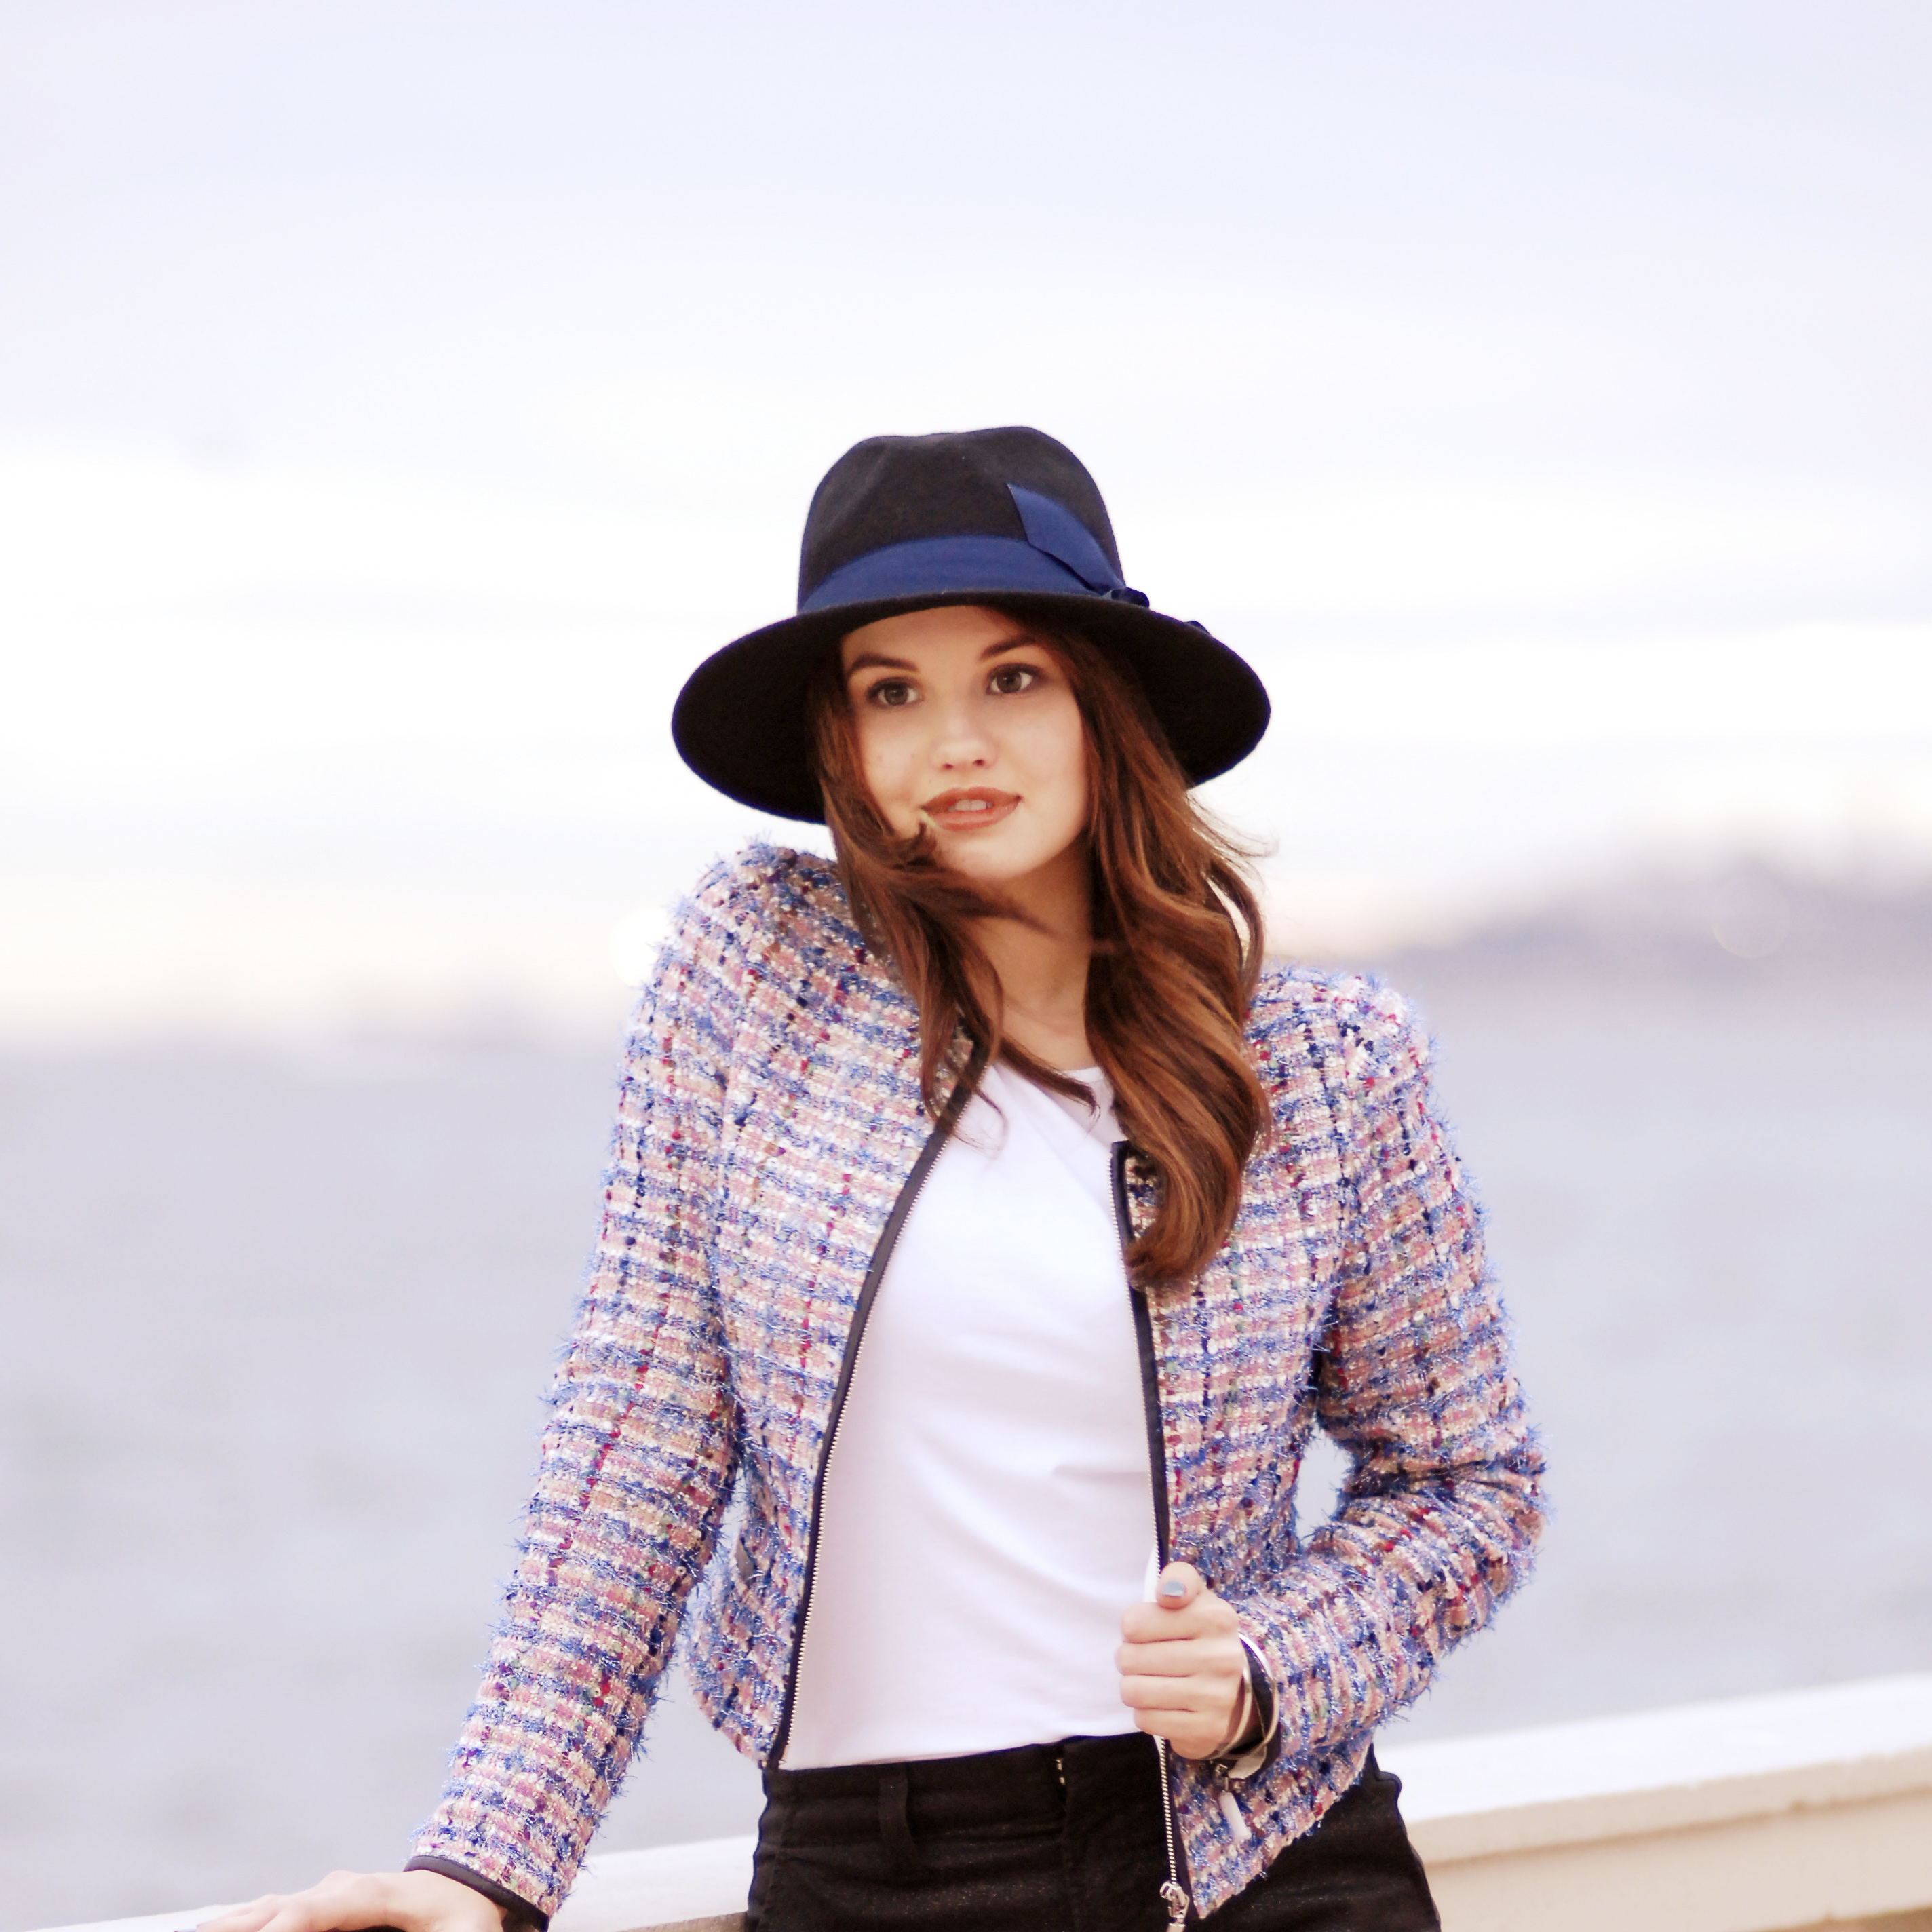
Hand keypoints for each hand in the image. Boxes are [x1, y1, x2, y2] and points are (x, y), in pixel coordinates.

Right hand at [197, 1870, 505, 1931]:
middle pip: (279, 1909)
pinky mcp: (321, 1905)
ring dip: (233, 1924)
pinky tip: (213, 1928)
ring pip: (268, 1910)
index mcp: (373, 1894)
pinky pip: (272, 1914)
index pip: (316, 1911)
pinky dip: (244, 1923)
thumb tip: (387, 1930)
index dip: (283, 1927)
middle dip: (240, 1928)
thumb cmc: (465, 1918)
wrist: (465, 1888)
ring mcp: (328, 1894)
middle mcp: (342, 1889)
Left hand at [1116, 1561, 1247, 1760]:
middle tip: (1145, 1659)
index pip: (1134, 1623)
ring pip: (1134, 1692)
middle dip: (1129, 1659)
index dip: (1132, 1628)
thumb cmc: (1202, 1637)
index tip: (1148, 1631)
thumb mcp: (1196, 1599)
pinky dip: (1147, 1713)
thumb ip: (1179, 1579)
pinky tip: (1164, 1705)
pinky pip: (1147, 1721)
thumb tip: (1167, 1592)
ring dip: (1134, 1687)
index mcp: (1215, 1617)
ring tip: (1150, 1681)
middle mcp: (1220, 1657)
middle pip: (1129, 1659)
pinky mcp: (1206, 1730)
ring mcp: (1216, 1697)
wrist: (1237, 1690)